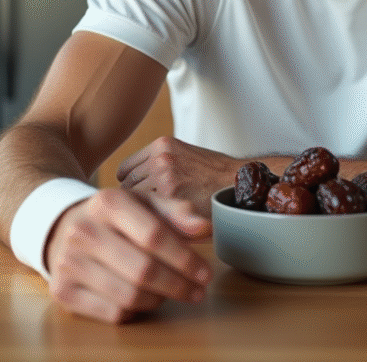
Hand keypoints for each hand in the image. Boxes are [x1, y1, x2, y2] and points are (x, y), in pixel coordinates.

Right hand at [45, 186, 211, 323]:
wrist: (62, 226)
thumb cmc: (113, 217)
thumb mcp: (143, 203)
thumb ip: (175, 212)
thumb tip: (204, 228)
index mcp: (107, 202)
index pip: (154, 236)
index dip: (185, 259)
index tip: (205, 273)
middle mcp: (84, 231)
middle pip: (143, 270)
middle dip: (178, 285)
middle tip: (198, 291)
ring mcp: (69, 263)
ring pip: (129, 296)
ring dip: (160, 299)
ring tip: (172, 292)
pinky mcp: (63, 291)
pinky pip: (112, 313)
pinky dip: (136, 312)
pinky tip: (145, 300)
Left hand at [117, 136, 242, 215]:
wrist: (241, 182)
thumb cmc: (213, 176)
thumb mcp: (184, 156)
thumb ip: (159, 164)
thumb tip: (127, 182)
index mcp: (162, 145)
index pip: (125, 170)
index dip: (132, 187)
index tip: (140, 198)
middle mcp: (160, 158)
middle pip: (126, 187)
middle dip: (136, 202)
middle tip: (150, 213)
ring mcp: (164, 177)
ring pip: (136, 202)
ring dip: (146, 212)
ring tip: (161, 219)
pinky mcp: (172, 197)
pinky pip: (150, 212)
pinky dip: (156, 219)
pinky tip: (168, 222)